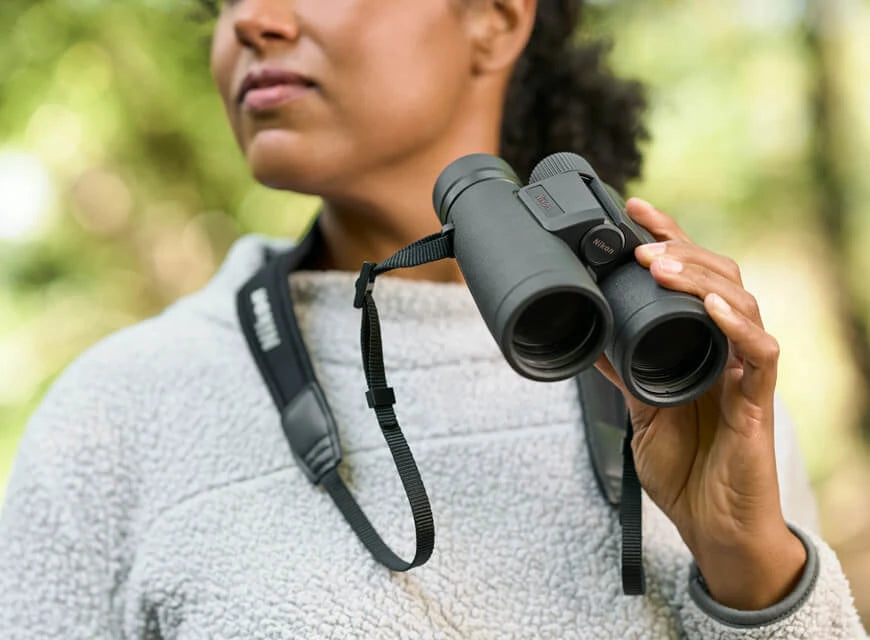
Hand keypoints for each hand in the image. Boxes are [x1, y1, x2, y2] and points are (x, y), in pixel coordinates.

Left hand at [593, 198, 806, 609]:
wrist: (711, 527)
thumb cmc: (686, 471)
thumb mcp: (642, 413)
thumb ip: (626, 375)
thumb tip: (595, 341)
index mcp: (700, 347)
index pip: (691, 280)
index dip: (669, 241)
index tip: (633, 210)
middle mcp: (727, 351)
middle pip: (721, 278)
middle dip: (681, 250)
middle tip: (638, 238)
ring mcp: (746, 373)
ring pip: (741, 304)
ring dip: (700, 278)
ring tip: (661, 265)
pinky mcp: (759, 402)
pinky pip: (760, 354)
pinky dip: (737, 326)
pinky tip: (712, 306)